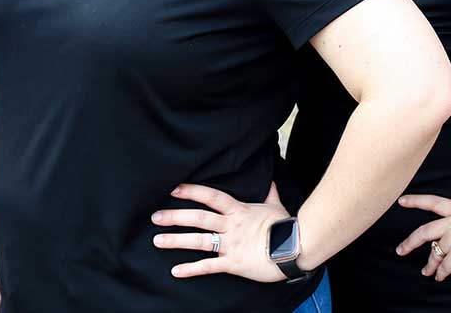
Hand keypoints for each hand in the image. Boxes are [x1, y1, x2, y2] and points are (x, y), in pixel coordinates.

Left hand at [152, 182, 290, 281]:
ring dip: (177, 241)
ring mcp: (231, 245)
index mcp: (239, 210)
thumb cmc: (285, 226)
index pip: (212, 197)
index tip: (174, 189)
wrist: (295, 248)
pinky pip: (209, 266)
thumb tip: (270, 178)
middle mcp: (231, 226)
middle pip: (199, 218)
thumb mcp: (276, 205)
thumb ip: (269, 192)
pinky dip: (191, 269)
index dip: (192, 191)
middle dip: (176, 216)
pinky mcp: (233, 264)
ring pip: (199, 241)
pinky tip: (175, 271)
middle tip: (155, 216)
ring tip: (157, 240)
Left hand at [395, 168, 450, 280]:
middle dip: (410, 242)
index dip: (416, 201)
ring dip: (430, 264)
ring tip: (426, 272)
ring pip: (434, 253)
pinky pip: (445, 267)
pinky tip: (440, 277)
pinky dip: (441, 273)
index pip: (434, 202)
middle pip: (424, 232)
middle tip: (400, 250)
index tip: (401, 201)